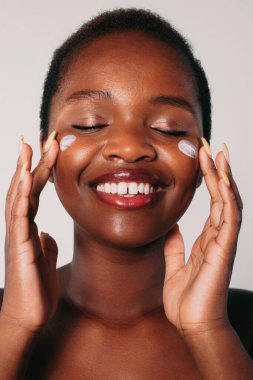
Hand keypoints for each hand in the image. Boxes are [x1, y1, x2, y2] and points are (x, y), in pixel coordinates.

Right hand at [1, 133, 58, 332]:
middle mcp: (20, 226)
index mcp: (28, 227)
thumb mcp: (44, 260)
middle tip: (42, 136)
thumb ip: (44, 243)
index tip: (47, 148)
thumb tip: (47, 233)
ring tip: (29, 146)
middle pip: (25, 187)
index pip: (33, 192)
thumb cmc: (35, 289)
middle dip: (34, 161)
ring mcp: (17, 234)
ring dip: (24, 169)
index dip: (40, 170)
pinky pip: (19, 215)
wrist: (28, 316)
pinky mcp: (19, 245)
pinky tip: (25, 176)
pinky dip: (22, 194)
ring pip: (18, 195)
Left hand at [163, 141, 242, 334]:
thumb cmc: (187, 299)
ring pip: (229, 202)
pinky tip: (222, 181)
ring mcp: (224, 242)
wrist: (192, 324)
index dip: (208, 180)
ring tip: (218, 155)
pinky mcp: (225, 250)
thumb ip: (175, 245)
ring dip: (224, 177)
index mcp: (208, 239)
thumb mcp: (175, 264)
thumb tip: (172, 226)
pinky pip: (229, 219)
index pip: (212, 202)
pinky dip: (227, 198)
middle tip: (212, 147)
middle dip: (217, 170)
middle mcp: (219, 236)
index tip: (201, 158)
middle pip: (222, 196)